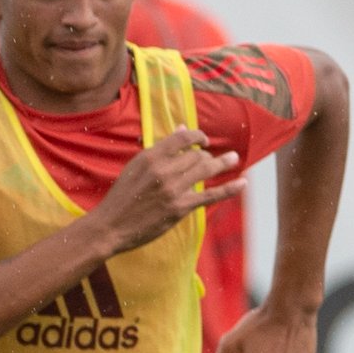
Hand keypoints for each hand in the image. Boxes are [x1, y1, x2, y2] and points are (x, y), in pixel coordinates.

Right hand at [87, 126, 238, 253]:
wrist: (110, 225)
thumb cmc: (122, 196)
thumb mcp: (136, 167)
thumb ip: (160, 150)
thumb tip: (181, 127)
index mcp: (150, 156)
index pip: (182, 137)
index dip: (197, 136)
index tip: (203, 141)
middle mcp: (163, 170)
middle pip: (197, 155)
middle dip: (208, 155)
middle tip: (213, 159)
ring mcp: (173, 189)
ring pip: (205, 169)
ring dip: (223, 163)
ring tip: (233, 158)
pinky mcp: (180, 207)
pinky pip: (211, 195)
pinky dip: (230, 188)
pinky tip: (243, 183)